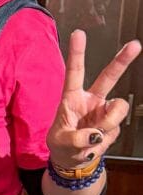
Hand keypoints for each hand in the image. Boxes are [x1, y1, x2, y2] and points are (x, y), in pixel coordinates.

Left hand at [47, 31, 140, 167]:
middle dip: (122, 60)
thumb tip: (94, 135)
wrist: (73, 161)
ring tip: (92, 136)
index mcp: (72, 97)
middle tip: (135, 45)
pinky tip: (95, 143)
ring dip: (107, 122)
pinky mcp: (114, 124)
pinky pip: (115, 128)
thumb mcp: (60, 143)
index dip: (77, 53)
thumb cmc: (61, 146)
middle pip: (109, 76)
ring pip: (117, 108)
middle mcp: (91, 100)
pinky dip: (105, 139)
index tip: (78, 33)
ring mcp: (104, 111)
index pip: (75, 72)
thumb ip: (75, 139)